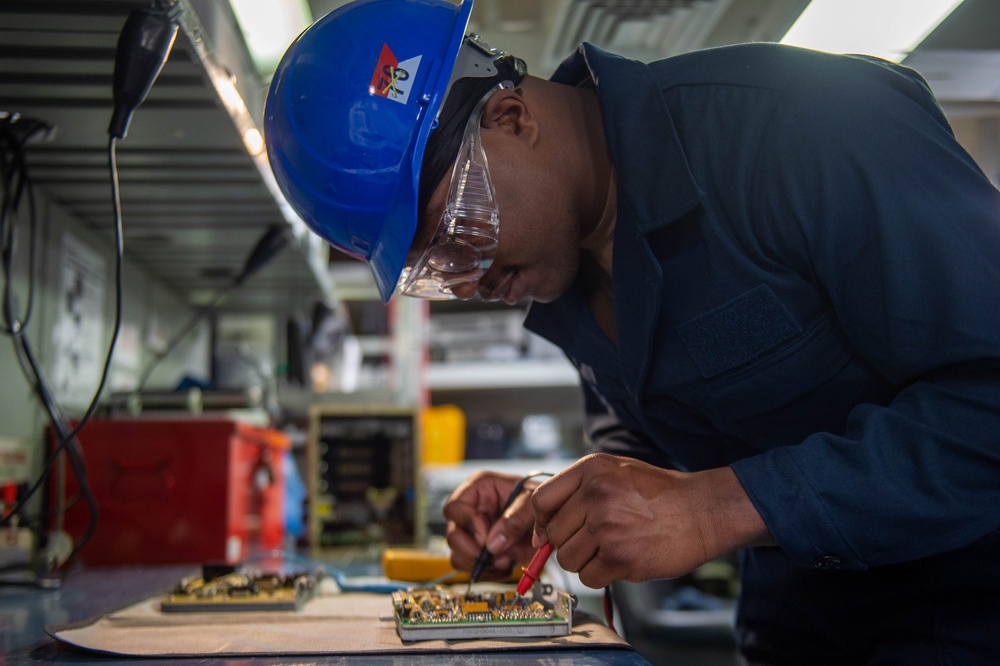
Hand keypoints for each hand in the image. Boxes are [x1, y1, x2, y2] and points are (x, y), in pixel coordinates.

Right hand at [443, 471, 538, 578]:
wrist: (551, 515)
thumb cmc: (538, 498)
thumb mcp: (531, 502)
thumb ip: (515, 519)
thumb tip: (493, 545)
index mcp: (478, 489)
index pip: (455, 508)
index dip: (468, 524)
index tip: (486, 536)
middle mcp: (471, 511)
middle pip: (453, 536)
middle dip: (473, 551)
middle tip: (495, 556)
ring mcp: (474, 533)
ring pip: (458, 556)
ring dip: (482, 565)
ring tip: (506, 560)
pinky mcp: (482, 552)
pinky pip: (474, 569)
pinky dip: (490, 573)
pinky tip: (507, 564)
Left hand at [531, 453, 771, 588]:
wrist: (704, 510)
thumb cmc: (660, 494)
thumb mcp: (615, 473)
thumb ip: (577, 493)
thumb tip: (540, 533)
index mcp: (591, 469)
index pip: (541, 501)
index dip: (540, 522)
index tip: (546, 534)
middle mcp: (596, 494)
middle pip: (554, 534)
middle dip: (571, 544)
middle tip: (598, 541)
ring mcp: (608, 526)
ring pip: (568, 559)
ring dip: (587, 561)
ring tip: (613, 548)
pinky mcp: (621, 556)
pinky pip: (588, 578)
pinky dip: (602, 575)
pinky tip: (623, 560)